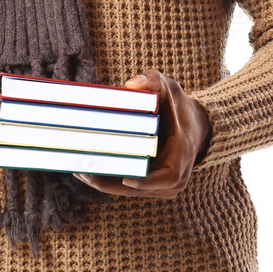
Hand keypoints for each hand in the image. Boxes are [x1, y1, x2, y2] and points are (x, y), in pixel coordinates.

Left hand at [73, 69, 211, 198]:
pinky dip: (109, 181)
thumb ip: (154, 80)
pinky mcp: (152, 187)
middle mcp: (175, 178)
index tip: (126, 178)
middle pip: (139, 188)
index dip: (146, 182)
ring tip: (78, 169)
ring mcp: (163, 186)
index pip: (167, 177)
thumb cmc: (179, 107)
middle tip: (83, 169)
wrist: (194, 127)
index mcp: (182, 156)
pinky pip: (128, 187)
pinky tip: (86, 171)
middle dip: (110, 182)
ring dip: (104, 183)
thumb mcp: (170, 88)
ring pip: (129, 191)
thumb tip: (130, 85)